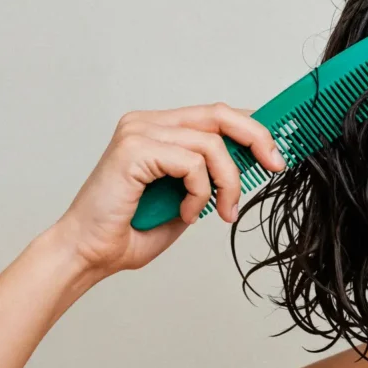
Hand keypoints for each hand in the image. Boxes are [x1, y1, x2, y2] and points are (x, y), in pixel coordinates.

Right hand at [49, 102, 286, 276]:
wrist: (89, 253)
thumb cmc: (132, 230)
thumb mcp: (189, 198)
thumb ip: (213, 176)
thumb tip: (255, 161)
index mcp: (159, 129)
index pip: (217, 115)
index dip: (253, 128)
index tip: (278, 152)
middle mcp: (148, 122)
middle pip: (220, 114)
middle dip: (257, 138)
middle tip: (275, 166)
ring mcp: (139, 131)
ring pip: (212, 144)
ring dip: (228, 183)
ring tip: (221, 211)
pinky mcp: (134, 148)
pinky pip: (192, 164)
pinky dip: (200, 193)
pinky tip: (185, 213)